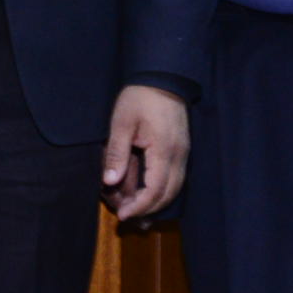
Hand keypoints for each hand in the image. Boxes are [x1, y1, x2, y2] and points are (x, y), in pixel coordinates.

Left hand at [101, 84, 187, 220]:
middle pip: (169, 194)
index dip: (139, 206)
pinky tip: (147, 191)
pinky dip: (163, 189)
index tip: (122, 215)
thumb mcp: (121, 124)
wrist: (163, 78)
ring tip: (136, 207)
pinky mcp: (182, 149)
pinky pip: (176, 177)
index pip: (155, 190)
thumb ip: (116, 153)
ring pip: (176, 188)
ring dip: (157, 201)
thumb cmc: (139, 98)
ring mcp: (183, 153)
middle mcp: (178, 156)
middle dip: (148, 209)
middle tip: (128, 215)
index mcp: (164, 151)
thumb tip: (109, 181)